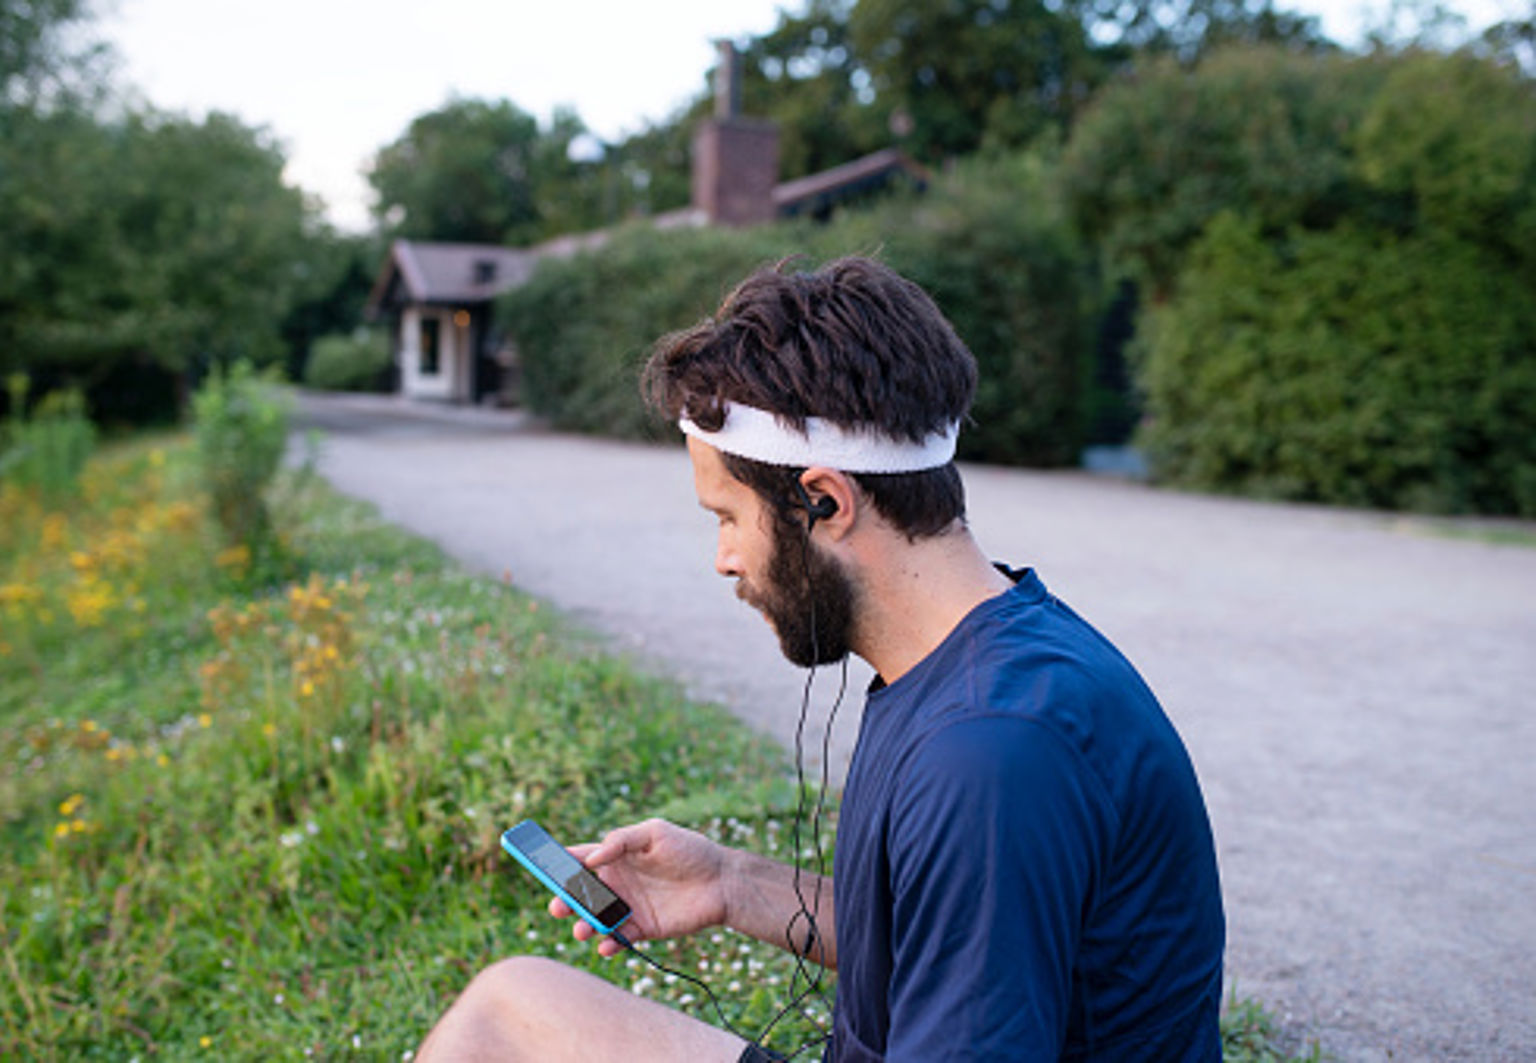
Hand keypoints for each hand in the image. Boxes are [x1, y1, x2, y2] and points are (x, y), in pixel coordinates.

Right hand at [550, 818, 728, 958]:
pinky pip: (618, 939)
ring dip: (583, 926)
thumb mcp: (656, 832)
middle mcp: (618, 883)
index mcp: (616, 857)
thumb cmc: (690, 850)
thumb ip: (622, 840)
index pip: (580, 860)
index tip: (540, 867)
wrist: (722, 881)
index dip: (559, 863)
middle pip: (581, 894)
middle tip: (559, 907)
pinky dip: (608, 944)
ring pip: (595, 920)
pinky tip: (606, 944)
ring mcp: (629, 906)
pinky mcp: (643, 928)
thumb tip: (592, 858)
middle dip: (565, 900)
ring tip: (582, 930)